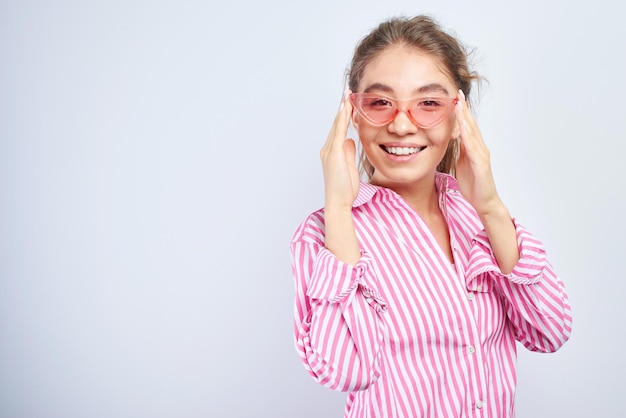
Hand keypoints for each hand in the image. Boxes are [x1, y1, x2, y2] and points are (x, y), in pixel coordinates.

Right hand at [320, 91, 359, 209]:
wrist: (338, 202)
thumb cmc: (345, 189)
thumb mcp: (350, 166)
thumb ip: (349, 152)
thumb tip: (351, 141)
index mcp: (332, 152)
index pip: (339, 129)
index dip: (344, 115)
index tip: (349, 102)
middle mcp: (328, 149)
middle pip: (337, 124)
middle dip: (343, 107)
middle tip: (348, 92)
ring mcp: (329, 151)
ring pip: (337, 125)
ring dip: (342, 109)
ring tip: (348, 95)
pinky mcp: (333, 154)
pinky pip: (339, 132)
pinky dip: (341, 119)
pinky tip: (345, 108)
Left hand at [454, 89, 502, 216]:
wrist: (484, 202)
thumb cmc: (473, 185)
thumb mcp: (463, 163)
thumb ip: (460, 151)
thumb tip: (453, 139)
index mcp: (473, 148)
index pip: (467, 126)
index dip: (461, 112)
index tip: (454, 98)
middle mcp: (480, 148)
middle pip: (471, 124)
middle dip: (464, 109)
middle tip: (458, 93)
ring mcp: (482, 155)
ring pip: (473, 133)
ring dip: (466, 118)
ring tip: (459, 104)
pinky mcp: (481, 164)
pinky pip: (473, 147)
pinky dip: (468, 136)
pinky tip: (463, 127)